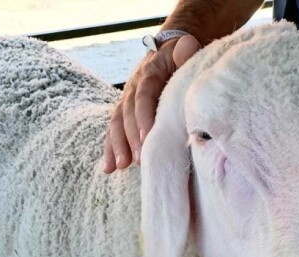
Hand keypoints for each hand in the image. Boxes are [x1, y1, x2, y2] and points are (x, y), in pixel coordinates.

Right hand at [103, 34, 199, 172]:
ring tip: (121, 166)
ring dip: (117, 146)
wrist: (167, 50)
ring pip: (117, 124)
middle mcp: (132, 88)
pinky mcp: (125, 113)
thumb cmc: (181, 56)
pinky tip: (109, 168)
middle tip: (140, 160)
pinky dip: (109, 149)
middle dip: (131, 138)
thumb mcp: (185, 49)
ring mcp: (126, 101)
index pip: (144, 96)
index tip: (148, 137)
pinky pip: (114, 131)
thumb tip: (189, 45)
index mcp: (148, 74)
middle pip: (128, 114)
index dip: (144, 116)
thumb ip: (185, 51)